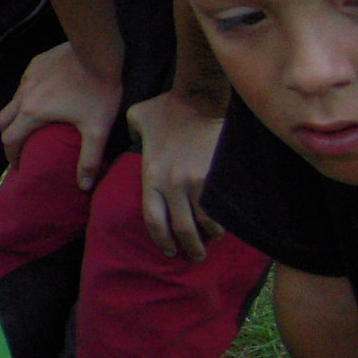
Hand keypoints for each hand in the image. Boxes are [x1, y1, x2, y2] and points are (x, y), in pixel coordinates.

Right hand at [0, 42, 123, 190]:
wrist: (97, 51)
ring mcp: (27, 77)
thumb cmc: (97, 91)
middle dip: (9, 136)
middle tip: (21, 146)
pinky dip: (27, 95)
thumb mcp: (97, 129)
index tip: (19, 165)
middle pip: (4, 120)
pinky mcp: (35, 64)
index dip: (11, 156)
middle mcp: (23, 95)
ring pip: (13, 101)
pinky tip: (44, 95)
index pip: (10, 140)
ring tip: (32, 122)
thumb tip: (84, 187)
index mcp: (32, 113)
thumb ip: (89, 159)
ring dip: (17, 114)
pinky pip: (24, 84)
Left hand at [126, 91, 225, 258]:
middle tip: (194, 258)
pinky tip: (226, 227)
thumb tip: (132, 138)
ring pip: (204, 222)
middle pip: (181, 229)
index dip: (161, 240)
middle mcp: (172, 186)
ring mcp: (196, 182)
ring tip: (212, 243)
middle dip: (188, 248)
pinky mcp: (217, 176)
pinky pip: (220, 206)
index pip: (154, 221)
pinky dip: (224, 220)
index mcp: (151, 177)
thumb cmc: (165, 107)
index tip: (168, 251)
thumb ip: (131, 134)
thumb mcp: (135, 121)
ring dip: (209, 237)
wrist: (197, 99)